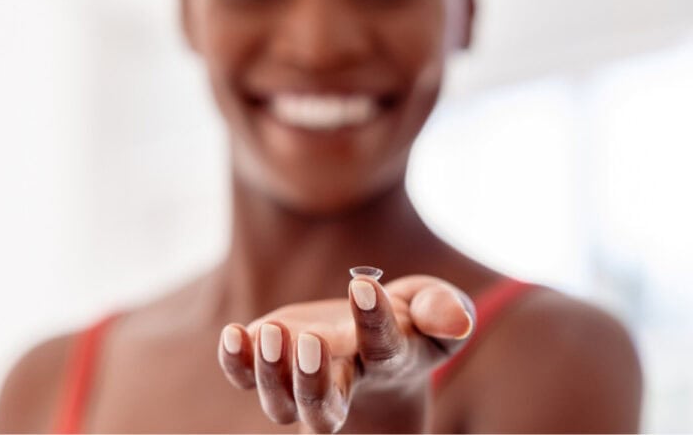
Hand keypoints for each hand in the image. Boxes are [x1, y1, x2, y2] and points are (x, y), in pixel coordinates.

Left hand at [217, 275, 474, 432]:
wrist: (372, 356)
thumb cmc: (408, 326)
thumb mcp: (432, 310)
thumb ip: (442, 310)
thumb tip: (458, 319)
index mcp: (387, 361)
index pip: (382, 349)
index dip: (374, 321)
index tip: (363, 285)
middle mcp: (343, 380)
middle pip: (324, 407)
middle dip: (315, 382)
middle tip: (311, 341)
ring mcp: (301, 377)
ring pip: (281, 403)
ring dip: (271, 373)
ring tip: (272, 333)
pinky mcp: (272, 362)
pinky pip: (245, 375)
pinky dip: (236, 362)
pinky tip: (234, 334)